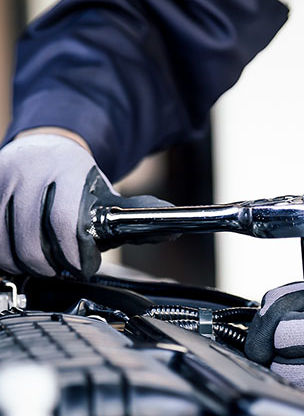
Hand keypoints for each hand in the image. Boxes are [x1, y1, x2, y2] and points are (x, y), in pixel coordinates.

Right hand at [0, 132, 171, 277]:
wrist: (44, 147)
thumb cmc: (78, 180)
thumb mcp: (109, 193)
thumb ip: (138, 214)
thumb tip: (175, 228)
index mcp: (65, 170)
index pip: (65, 225)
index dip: (75, 257)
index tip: (84, 266)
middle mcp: (28, 172)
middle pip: (31, 246)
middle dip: (51, 267)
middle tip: (63, 268)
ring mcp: (2, 181)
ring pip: (5, 248)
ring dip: (26, 266)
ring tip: (43, 263)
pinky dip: (5, 257)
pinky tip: (20, 256)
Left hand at [245, 282, 303, 410]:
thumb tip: (268, 306)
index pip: (284, 331)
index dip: (279, 329)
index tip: (287, 331)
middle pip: (278, 362)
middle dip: (279, 355)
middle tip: (296, 352)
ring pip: (285, 385)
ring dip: (288, 376)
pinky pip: (300, 402)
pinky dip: (301, 395)